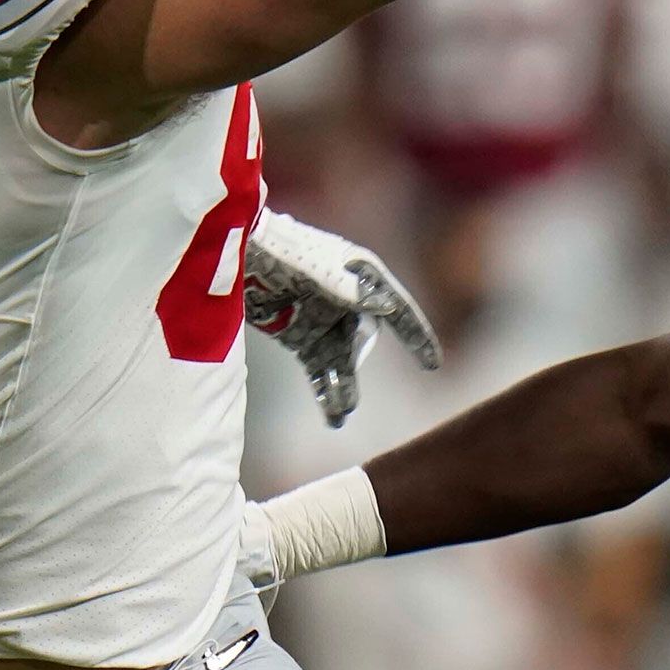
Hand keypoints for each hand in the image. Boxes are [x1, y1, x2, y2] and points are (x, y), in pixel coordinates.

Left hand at [244, 209, 439, 426]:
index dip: (416, 336)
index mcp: (361, 276)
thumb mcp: (316, 269)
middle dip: (358, 371)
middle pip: (364, 343)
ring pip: (342, 362)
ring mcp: (325, 320)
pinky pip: (320, 369)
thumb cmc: (281, 252)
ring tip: (340, 416)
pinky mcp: (301, 336)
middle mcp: (349, 300)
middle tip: (347, 399)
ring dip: (343, 389)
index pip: (396, 310)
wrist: (236, 254)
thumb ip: (348, 288)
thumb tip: (388, 306)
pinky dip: (325, 390)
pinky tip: (332, 417)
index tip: (433, 364)